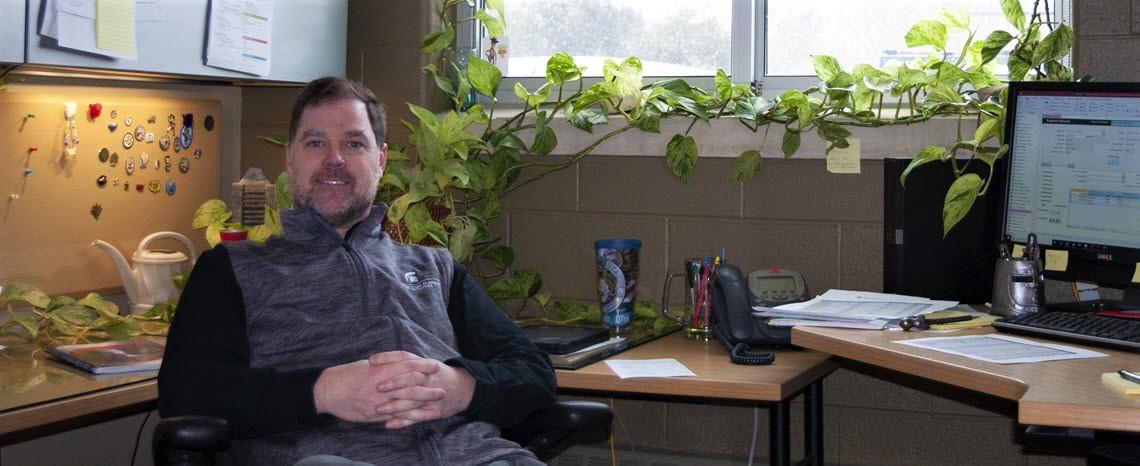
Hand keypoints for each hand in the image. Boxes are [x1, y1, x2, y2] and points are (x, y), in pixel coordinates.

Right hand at [312, 355, 444, 422]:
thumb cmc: (348, 375)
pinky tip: (421, 418)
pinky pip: (396, 417)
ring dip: (424, 405)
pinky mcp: (375, 414)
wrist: (328, 390)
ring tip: (437, 405)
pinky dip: (410, 418)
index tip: (435, 366)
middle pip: (411, 386)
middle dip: (429, 388)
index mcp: (381, 369)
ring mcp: (379, 401)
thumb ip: (386, 365)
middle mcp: (382, 385)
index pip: (407, 366)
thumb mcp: (368, 365)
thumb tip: (402, 363)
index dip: (423, 366)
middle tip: (443, 389)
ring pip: (406, 403)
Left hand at [369, 351, 475, 428]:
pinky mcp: (436, 411)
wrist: (464, 388)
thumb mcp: (426, 363)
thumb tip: (376, 361)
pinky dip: (403, 421)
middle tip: (377, 387)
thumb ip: (406, 362)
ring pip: (414, 400)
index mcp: (426, 365)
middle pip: (412, 378)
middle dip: (394, 383)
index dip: (388, 358)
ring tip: (378, 409)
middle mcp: (430, 378)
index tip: (371, 360)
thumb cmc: (438, 375)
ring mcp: (434, 395)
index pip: (406, 357)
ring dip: (395, 406)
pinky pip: (418, 417)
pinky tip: (389, 424)